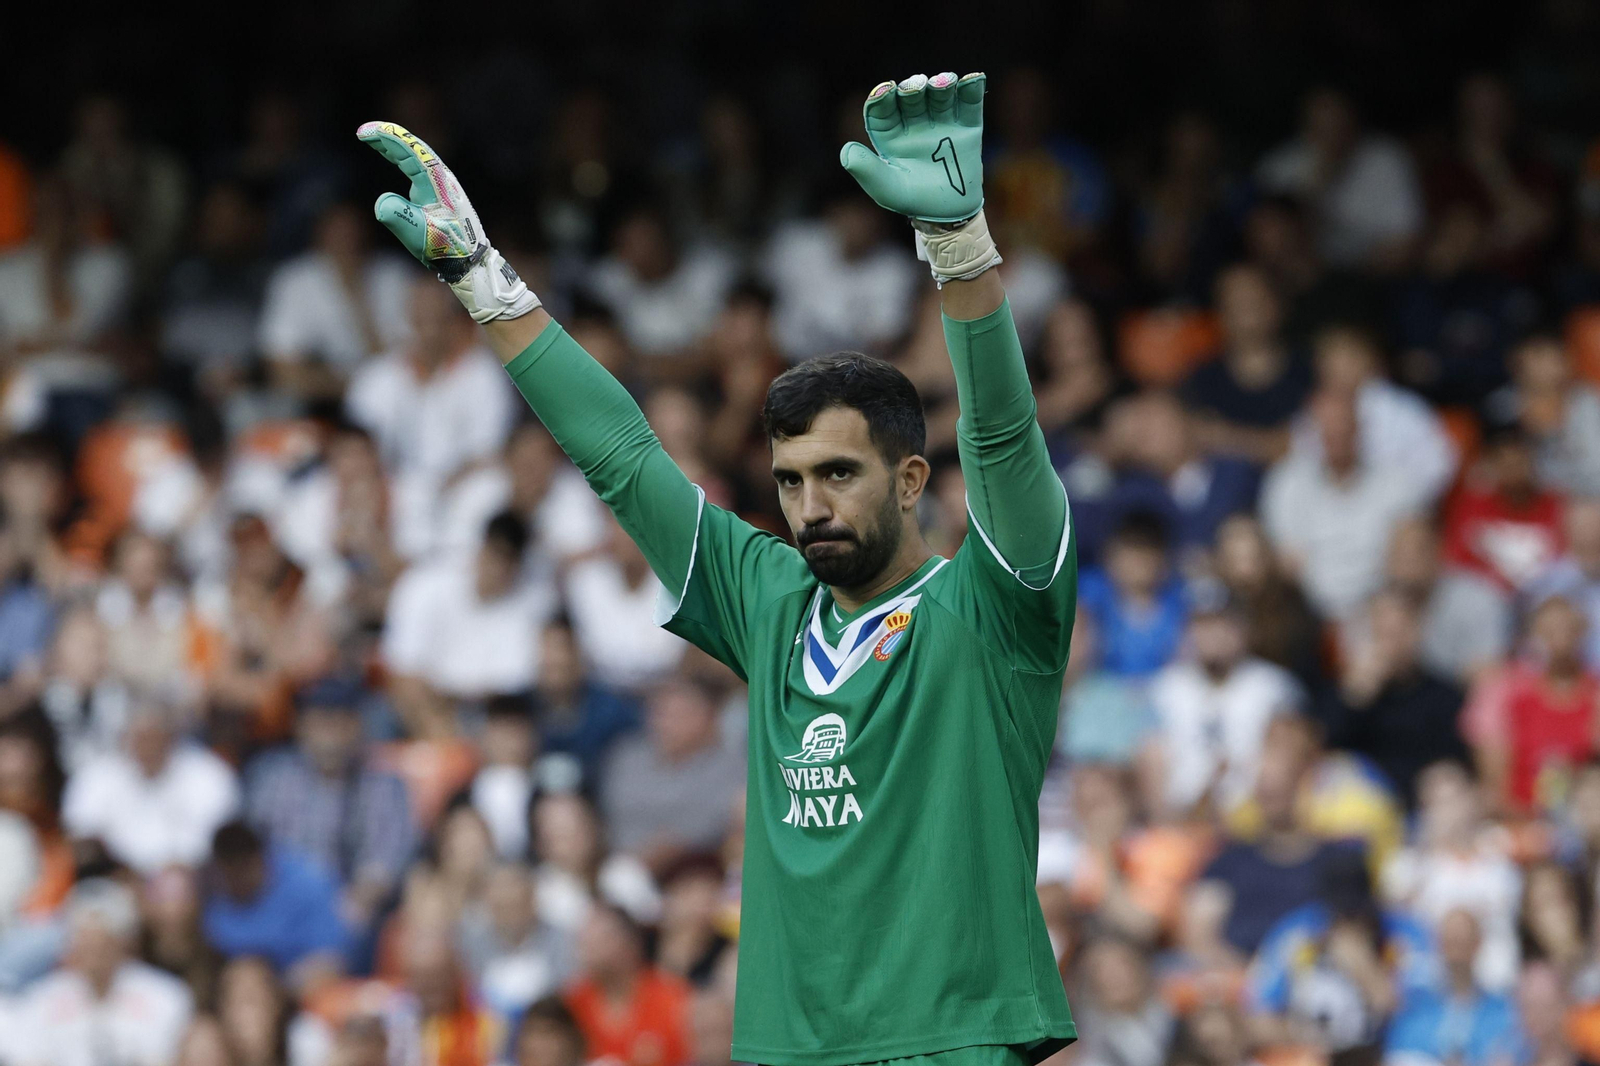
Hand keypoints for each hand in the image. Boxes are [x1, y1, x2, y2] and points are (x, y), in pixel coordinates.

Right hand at [357, 121, 539, 324]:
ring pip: (416, 157)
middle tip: (364, 133)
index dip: (388, 138)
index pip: (411, 152)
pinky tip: (393, 158)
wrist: (471, 262)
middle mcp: (443, 180)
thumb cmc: (448, 250)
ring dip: (394, 147)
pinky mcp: (440, 194)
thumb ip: (400, 218)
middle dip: (388, 138)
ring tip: (372, 140)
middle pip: (413, 149)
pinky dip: (402, 160)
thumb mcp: (422, 236)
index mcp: (439, 184)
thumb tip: (382, 203)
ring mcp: (442, 186)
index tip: (365, 133)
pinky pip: (418, 169)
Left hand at [840, 73, 1001, 284]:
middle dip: (913, 88)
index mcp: (890, 136)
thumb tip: (846, 150)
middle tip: (917, 86)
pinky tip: (972, 79)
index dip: (882, 97)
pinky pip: (969, 104)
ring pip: (940, 96)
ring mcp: (942, 124)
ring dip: (941, 84)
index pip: (883, 110)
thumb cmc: (912, 200)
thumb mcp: (886, 189)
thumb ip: (866, 170)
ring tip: (944, 82)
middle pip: (912, 98)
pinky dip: (970, 89)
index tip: (885, 90)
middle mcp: (914, 124)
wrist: (948, 216)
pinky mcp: (967, 128)